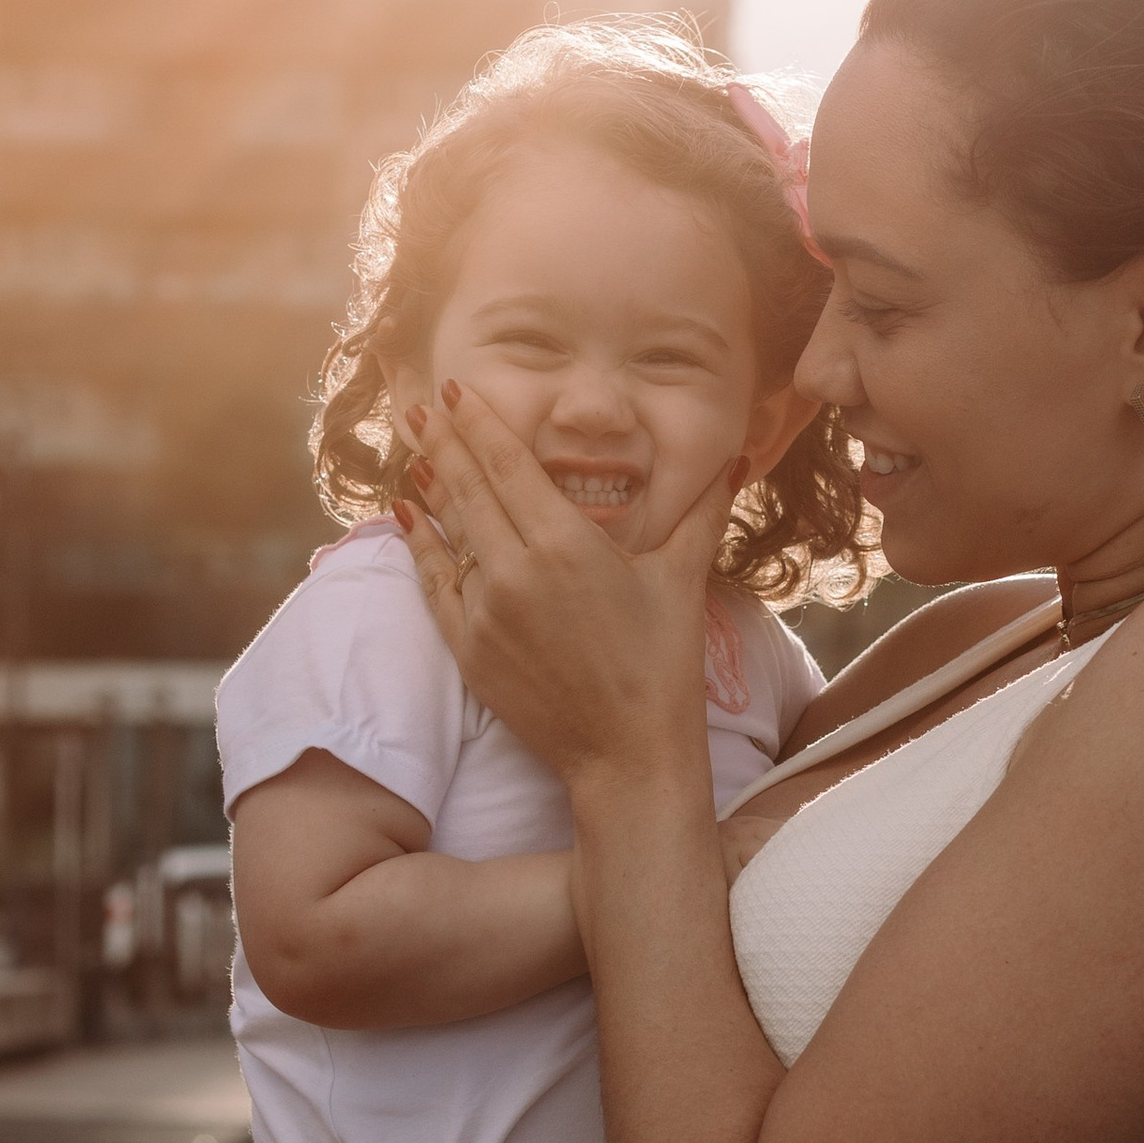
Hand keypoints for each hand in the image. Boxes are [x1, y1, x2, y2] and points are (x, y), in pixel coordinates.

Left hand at [401, 380, 732, 789]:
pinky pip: (434, 583)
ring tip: (413, 450)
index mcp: (567, 544)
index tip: (456, 388)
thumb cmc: (662, 665)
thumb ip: (702, 511)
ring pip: (448, 532)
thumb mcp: (682, 579)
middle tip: (418, 405)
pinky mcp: (468, 648)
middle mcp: (516, 571)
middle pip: (468, 488)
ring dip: (429, 486)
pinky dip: (420, 545)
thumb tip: (736, 458)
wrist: (626, 754)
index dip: (479, 423)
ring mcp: (486, 611)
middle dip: (441, 441)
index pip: (508, 465)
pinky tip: (407, 517)